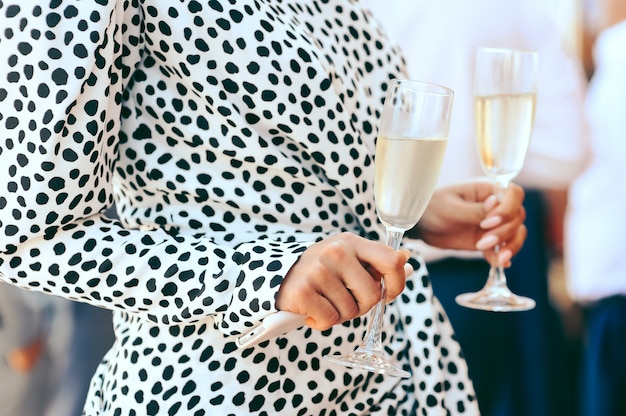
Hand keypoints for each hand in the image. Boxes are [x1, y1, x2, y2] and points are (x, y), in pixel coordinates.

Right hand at [275, 232, 412, 330]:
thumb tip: (407, 258)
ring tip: (323, 302)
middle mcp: (336, 251)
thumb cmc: (319, 272)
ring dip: (338, 315)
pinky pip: (329, 319)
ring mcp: (318, 270)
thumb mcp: (347, 258)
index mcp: (351, 242)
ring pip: (350, 311)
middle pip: (372, 295)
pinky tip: (311, 311)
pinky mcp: (302, 290)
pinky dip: (321, 322)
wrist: (276, 277)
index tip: (388, 294)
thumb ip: (375, 261)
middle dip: (361, 306)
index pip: (391, 260)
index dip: (397, 283)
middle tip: (342, 300)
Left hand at [408, 181, 526, 265]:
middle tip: (482, 243)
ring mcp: (493, 224)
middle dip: (504, 232)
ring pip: (516, 233)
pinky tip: (499, 264)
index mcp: (487, 190)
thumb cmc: (433, 207)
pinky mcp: (488, 240)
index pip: (513, 194)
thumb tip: (496, 202)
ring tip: (496, 257)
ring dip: (510, 246)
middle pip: (517, 217)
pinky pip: (504, 248)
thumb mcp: (451, 208)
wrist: (421, 225)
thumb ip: (474, 209)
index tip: (487, 222)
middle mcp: (495, 206)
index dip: (507, 209)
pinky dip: (502, 257)